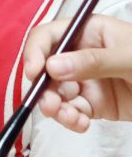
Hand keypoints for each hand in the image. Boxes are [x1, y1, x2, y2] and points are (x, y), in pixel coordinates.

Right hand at [26, 15, 131, 130]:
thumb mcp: (131, 58)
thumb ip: (93, 61)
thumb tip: (52, 67)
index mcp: (90, 32)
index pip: (50, 36)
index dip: (35, 52)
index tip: (34, 73)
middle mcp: (82, 55)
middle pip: (47, 68)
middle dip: (44, 88)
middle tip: (50, 105)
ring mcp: (88, 80)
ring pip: (56, 93)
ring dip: (56, 107)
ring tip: (70, 118)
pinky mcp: (95, 104)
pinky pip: (72, 111)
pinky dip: (71, 119)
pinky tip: (81, 124)